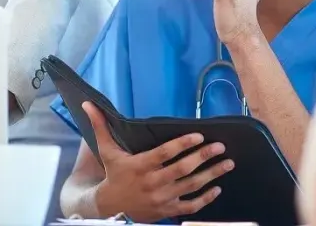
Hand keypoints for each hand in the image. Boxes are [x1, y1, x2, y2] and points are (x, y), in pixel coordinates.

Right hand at [82, 102, 233, 221]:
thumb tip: (88, 104)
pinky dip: (205, 199)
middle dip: (204, 156)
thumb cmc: (112, 173)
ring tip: (227, 163)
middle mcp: (153, 182)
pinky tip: (217, 188)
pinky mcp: (167, 210)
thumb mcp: (105, 150)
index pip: (165, 153)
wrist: (110, 207)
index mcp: (140, 165)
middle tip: (221, 147)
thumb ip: (100, 126)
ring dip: (211, 174)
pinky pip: (190, 206)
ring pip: (191, 186)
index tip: (199, 135)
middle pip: (183, 169)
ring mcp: (162, 198)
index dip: (182, 144)